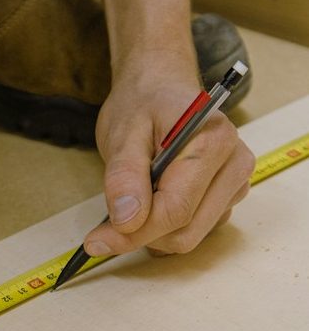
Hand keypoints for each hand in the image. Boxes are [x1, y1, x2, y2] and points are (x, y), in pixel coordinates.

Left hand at [84, 65, 254, 258]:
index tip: (96, 241)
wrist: (161, 88)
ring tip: (134, 199)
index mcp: (213, 143)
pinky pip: (194, 232)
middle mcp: (234, 166)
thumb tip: (127, 221)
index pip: (175, 209)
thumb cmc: (143, 106)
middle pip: (185, 232)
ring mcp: (235, 185)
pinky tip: (151, 203)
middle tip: (107, 225)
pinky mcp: (227, 199)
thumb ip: (124, 176)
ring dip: (154, 233)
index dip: (133, 233)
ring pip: (190, 237)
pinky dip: (165, 230)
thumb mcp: (122, 134)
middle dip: (142, 235)